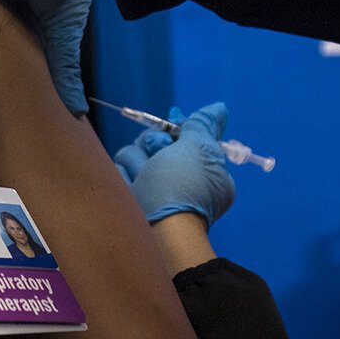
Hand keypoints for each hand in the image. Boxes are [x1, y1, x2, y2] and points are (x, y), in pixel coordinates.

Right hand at [113, 103, 235, 224]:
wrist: (156, 230)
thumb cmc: (182, 186)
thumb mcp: (199, 149)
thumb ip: (204, 125)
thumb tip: (220, 108)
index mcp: (204, 172)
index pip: (184, 138)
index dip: (176, 131)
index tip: (172, 130)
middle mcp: (178, 180)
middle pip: (156, 142)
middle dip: (154, 143)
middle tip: (158, 152)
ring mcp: (152, 190)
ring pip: (135, 153)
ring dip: (138, 159)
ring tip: (143, 176)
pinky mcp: (128, 196)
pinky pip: (119, 170)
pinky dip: (124, 175)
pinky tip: (131, 187)